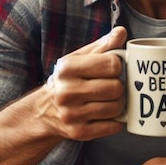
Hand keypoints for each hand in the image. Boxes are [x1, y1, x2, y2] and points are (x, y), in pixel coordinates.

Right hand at [44, 26, 127, 140]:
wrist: (44, 110)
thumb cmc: (68, 79)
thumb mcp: (80, 58)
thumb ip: (103, 46)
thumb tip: (121, 32)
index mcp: (68, 68)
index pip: (112, 64)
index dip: (118, 67)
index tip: (112, 70)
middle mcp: (66, 91)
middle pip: (116, 88)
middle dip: (119, 87)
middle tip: (113, 86)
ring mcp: (71, 114)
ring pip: (116, 108)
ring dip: (120, 104)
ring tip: (111, 100)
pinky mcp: (78, 133)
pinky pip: (112, 126)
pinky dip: (117, 121)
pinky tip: (109, 115)